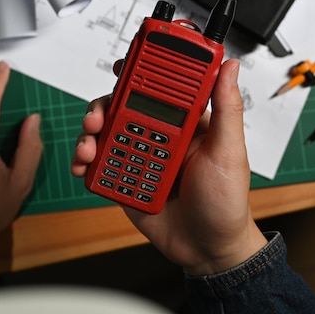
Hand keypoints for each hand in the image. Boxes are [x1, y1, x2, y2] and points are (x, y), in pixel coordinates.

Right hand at [72, 59, 266, 274]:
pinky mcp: (124, 180)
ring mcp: (138, 158)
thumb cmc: (225, 201)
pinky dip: (85, 164)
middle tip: (97, 118)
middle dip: (101, 108)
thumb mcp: (229, 151)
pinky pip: (98, 166)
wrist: (208, 249)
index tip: (122, 64)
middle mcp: (157, 136)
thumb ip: (227, 108)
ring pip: (104, 135)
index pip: (156, 88)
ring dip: (88, 137)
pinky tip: (84, 167)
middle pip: (119, 109)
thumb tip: (230, 67)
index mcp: (182, 124)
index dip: (136, 73)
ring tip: (88, 149)